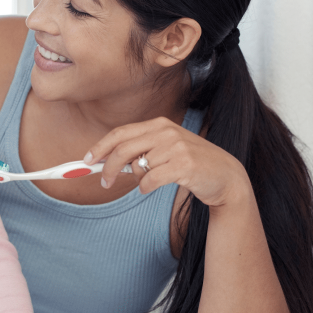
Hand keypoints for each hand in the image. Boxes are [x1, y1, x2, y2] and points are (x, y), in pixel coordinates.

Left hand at [85, 117, 247, 207]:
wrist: (226, 176)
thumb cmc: (192, 165)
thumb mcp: (166, 150)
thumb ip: (141, 151)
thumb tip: (109, 163)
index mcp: (159, 124)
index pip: (121, 133)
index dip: (100, 147)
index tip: (86, 160)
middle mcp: (166, 132)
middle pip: (123, 149)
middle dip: (107, 167)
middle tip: (104, 183)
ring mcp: (176, 147)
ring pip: (137, 167)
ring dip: (137, 179)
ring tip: (151, 181)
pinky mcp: (183, 165)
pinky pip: (150, 180)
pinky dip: (146, 187)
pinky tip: (153, 187)